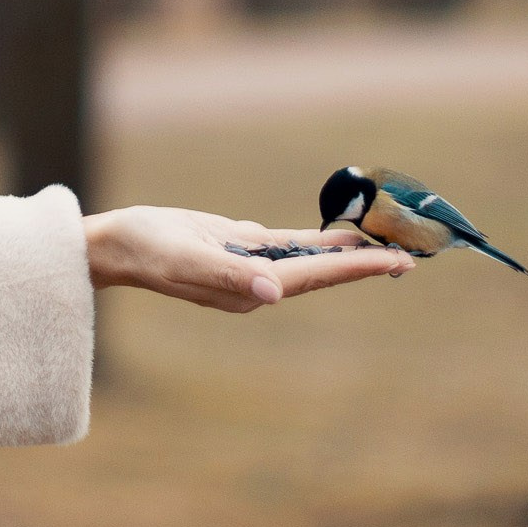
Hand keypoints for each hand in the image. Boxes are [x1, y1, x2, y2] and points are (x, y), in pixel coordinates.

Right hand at [83, 205, 412, 312]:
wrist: (115, 244)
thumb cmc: (145, 250)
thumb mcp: (183, 257)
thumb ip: (227, 273)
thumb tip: (273, 290)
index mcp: (249, 288)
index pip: (314, 277)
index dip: (357, 269)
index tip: (396, 261)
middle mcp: (256, 282)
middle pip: (321, 271)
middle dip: (365, 262)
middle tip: (412, 253)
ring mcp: (248, 265)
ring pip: (308, 257)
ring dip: (346, 251)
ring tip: (386, 242)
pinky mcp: (237, 248)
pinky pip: (286, 243)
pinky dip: (315, 239)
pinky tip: (338, 236)